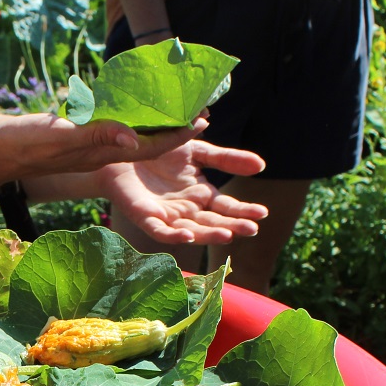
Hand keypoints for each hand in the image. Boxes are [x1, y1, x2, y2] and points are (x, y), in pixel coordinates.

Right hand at [0, 112, 194, 186]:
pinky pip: (114, 128)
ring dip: (156, 122)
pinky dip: (130, 116)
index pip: (150, 146)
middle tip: (199, 105)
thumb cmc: (26, 145)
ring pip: (133, 135)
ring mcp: (91, 147)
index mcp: (103, 153)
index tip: (203, 120)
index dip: (178, 135)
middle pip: (148, 141)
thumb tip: (135, 138)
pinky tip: (135, 103)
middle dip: (175, 128)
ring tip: (176, 103)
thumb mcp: (61, 137)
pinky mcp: (80, 139)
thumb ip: (97, 135)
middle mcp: (103, 152)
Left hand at [96, 135, 267, 243]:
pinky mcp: (146, 217)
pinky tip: (186, 236)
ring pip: (191, 231)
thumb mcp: (197, 150)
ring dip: (209, 234)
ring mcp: (167, 216)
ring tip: (228, 235)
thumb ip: (226, 159)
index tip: (263, 213)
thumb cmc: (159, 149)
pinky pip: (161, 231)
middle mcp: (187, 210)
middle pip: (213, 222)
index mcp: (200, 195)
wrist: (122, 148)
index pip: (226, 207)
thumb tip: (261, 165)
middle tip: (252, 228)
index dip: (243, 211)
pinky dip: (173, 236)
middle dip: (233, 226)